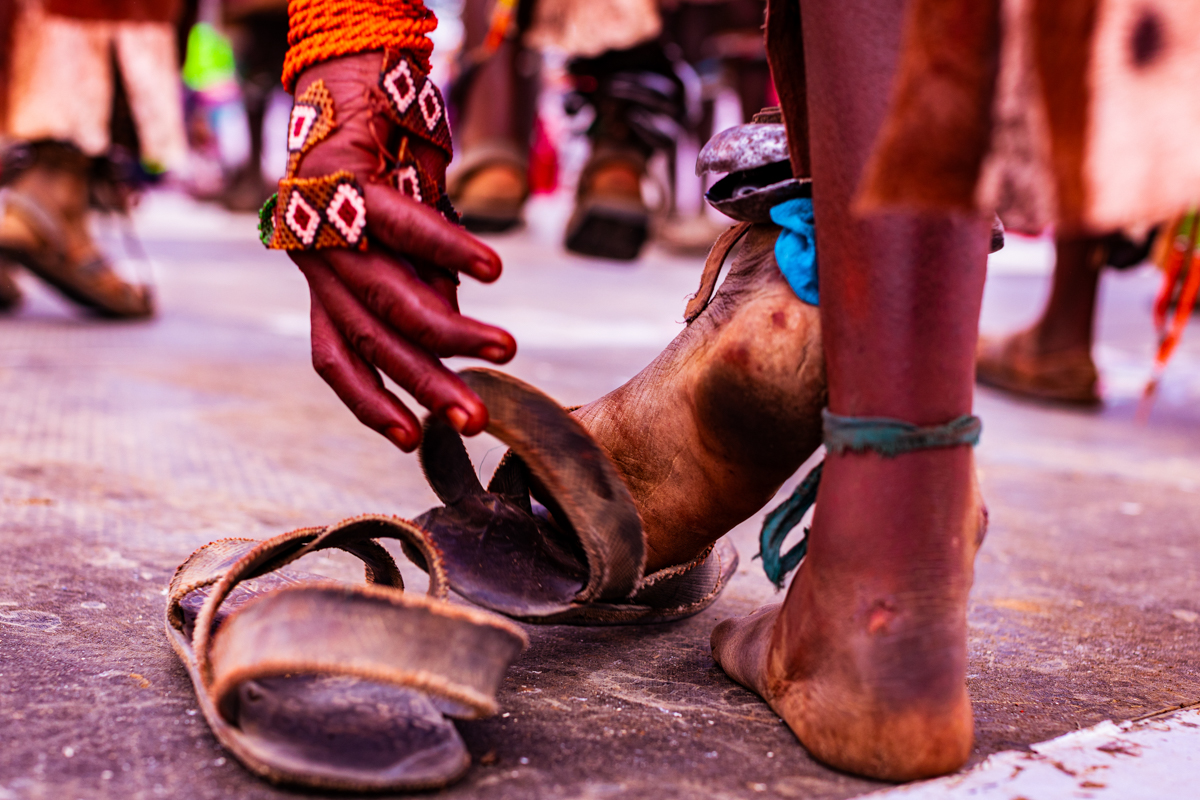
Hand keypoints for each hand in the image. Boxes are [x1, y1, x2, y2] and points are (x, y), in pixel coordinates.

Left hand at [288, 52, 515, 450]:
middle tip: (474, 420)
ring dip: (450, 329)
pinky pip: (402, 224)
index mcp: (323, 281)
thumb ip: (421, 284)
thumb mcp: (402, 236)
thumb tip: (451, 337)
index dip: (369, 402)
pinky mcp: (346, 177)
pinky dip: (449, 248)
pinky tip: (492, 273)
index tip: (410, 440)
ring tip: (506, 349)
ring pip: (388, 294)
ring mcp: (325, 221)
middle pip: (369, 337)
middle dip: (425, 384)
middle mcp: (315, 260)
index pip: (337, 356)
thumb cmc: (383, 158)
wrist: (350, 68)